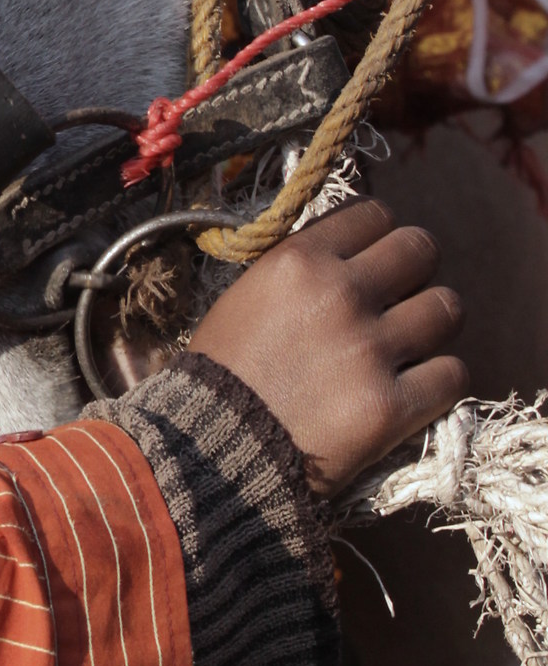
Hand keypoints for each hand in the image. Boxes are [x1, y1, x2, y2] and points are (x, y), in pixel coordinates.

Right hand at [190, 200, 466, 495]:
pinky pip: (453, 374)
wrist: (212, 451)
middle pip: (421, 250)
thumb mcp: (247, 295)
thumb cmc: (220, 374)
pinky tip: (416, 385)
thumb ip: (300, 270)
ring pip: (447, 309)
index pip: (375, 215)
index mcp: (299, 261)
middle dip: (416, 270)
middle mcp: (341, 295)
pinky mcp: (391, 406)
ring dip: (433, 324)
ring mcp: (370, 351)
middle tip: (402, 296)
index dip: (380, 236)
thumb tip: (351, 257)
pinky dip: (439, 380)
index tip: (375, 257)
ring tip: (412, 343)